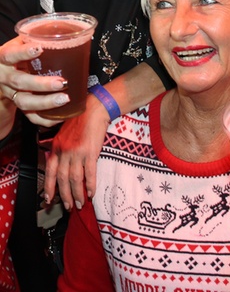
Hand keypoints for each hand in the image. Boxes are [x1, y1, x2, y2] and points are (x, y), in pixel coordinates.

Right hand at [0, 37, 68, 129]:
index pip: (10, 55)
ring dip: (45, 102)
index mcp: (4, 57)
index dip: (23, 53)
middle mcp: (4, 76)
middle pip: (19, 82)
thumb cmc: (18, 52)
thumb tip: (72, 32)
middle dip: (41, 84)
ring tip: (65, 99)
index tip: (39, 49)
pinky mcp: (17, 105)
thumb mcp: (22, 41)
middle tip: (62, 82)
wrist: (1, 71)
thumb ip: (39, 37)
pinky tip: (58, 118)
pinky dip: (43, 119)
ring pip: (24, 101)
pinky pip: (28, 116)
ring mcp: (9, 92)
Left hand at [44, 93, 110, 209]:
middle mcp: (64, 152)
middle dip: (64, 195)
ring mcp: (77, 153)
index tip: (49, 199)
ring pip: (74, 179)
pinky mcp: (90, 152)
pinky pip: (89, 173)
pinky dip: (90, 184)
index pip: (49, 172)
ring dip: (76, 194)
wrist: (95, 109)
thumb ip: (59, 147)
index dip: (49, 187)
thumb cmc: (81, 119)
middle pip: (61, 178)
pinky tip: (91, 192)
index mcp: (56, 148)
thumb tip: (57, 161)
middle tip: (68, 206)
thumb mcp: (63, 133)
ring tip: (79, 203)